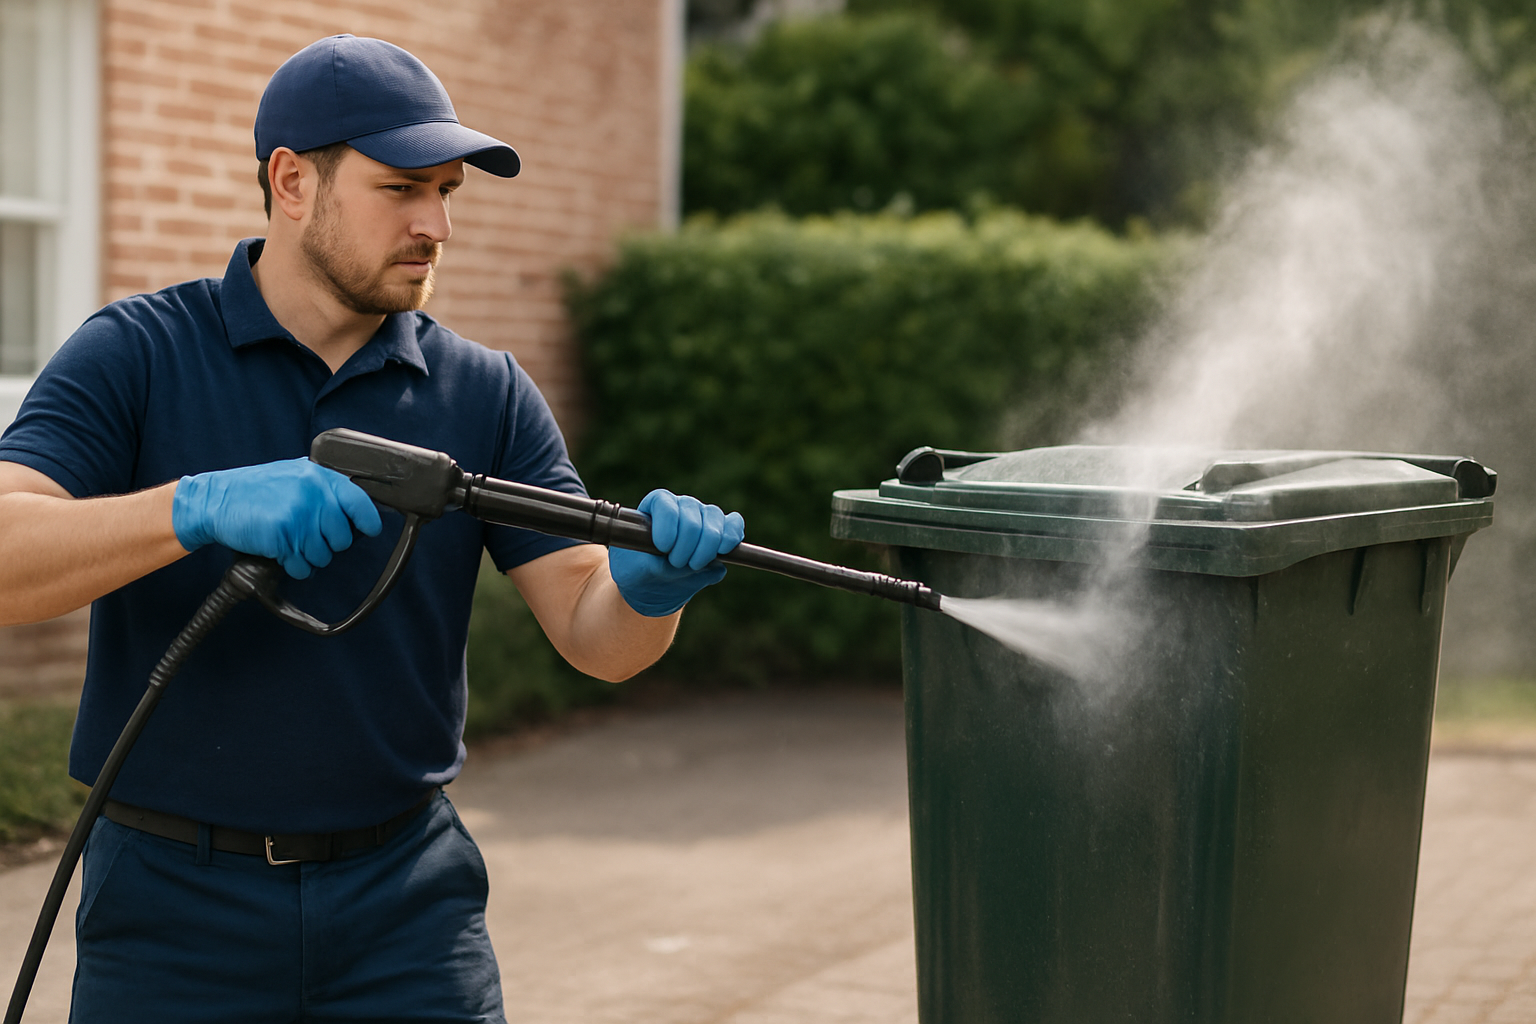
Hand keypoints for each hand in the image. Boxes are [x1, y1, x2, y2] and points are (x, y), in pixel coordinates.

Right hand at [173, 458, 382, 578]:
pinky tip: (282, 555)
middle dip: (330, 545)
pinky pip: (303, 567)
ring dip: (310, 558)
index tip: (369, 530)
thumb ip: (320, 488)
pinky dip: (295, 568)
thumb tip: (351, 509)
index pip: (358, 501)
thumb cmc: (253, 491)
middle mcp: (312, 494)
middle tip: (309, 538)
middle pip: (343, 537)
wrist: (214, 500)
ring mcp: (297, 516)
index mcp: (317, 476)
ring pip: (324, 556)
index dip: (368, 520)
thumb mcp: (292, 475)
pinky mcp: (282, 538)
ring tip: (291, 544)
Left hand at [609, 489, 744, 616]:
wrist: (651, 583)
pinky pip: (734, 524)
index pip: (665, 504)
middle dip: (686, 546)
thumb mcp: (636, 569)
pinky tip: (722, 552)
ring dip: (707, 547)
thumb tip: (689, 567)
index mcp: (655, 506)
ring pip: (714, 520)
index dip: (667, 525)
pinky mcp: (722, 530)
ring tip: (695, 565)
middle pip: (692, 516)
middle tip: (676, 564)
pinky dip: (731, 538)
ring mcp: (704, 516)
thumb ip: (656, 564)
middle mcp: (682, 505)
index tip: (663, 548)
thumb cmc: (638, 570)